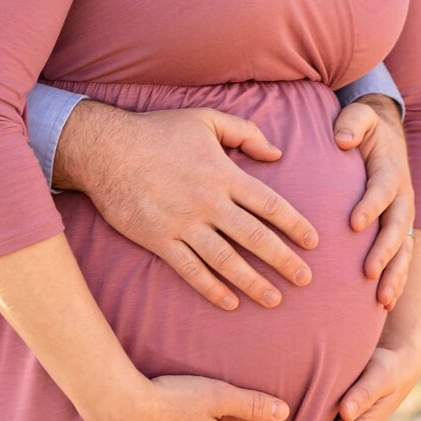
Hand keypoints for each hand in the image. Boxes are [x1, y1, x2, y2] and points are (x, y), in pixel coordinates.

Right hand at [54, 102, 318, 311]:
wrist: (106, 149)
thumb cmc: (157, 130)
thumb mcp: (205, 118)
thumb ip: (245, 132)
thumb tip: (277, 153)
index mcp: (223, 173)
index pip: (270, 204)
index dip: (295, 225)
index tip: (314, 243)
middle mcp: (208, 202)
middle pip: (255, 237)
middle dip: (284, 261)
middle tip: (305, 280)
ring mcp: (183, 223)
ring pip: (226, 260)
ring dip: (253, 282)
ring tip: (274, 299)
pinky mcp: (159, 239)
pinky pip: (190, 270)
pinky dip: (211, 289)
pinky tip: (229, 302)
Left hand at [333, 94, 414, 308]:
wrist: (385, 139)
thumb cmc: (363, 128)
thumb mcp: (359, 116)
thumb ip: (352, 123)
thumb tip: (342, 140)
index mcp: (390, 171)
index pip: (381, 191)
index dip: (369, 206)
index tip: (353, 224)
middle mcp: (401, 198)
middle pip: (396, 228)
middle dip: (384, 251)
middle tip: (367, 271)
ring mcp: (403, 217)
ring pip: (403, 250)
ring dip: (394, 275)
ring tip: (381, 300)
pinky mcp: (399, 231)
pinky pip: (401, 260)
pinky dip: (396, 281)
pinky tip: (384, 304)